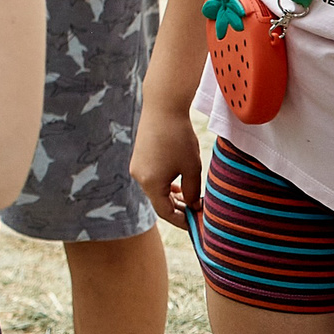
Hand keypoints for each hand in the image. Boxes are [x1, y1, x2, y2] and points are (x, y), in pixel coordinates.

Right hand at [132, 100, 202, 226]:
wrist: (162, 108)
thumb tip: (193, 205)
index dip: (181, 221)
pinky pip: (151, 179)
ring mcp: (137, 167)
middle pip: (158, 202)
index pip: (165, 212)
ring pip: (155, 191)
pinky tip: (178, 184)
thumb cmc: (179, 138)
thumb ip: (192, 191)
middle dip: (177, 209)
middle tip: (197, 213)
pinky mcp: (139, 158)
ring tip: (190, 200)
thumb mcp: (192, 167)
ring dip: (172, 197)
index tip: (197, 225)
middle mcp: (139, 177)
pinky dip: (165, 185)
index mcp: (151, 183)